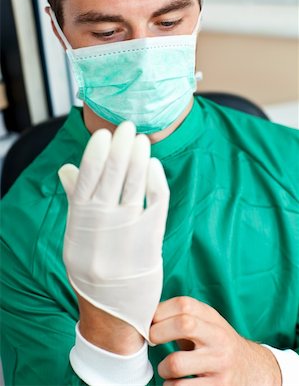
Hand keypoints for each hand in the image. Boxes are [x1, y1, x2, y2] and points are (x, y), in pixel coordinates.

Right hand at [59, 121, 169, 351]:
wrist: (112, 310)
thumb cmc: (93, 267)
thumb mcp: (76, 237)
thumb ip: (75, 201)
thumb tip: (66, 167)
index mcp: (80, 221)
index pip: (86, 177)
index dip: (96, 153)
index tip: (104, 134)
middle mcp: (102, 224)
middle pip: (112, 175)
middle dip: (121, 147)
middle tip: (128, 127)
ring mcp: (127, 232)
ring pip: (134, 184)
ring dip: (139, 158)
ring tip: (142, 139)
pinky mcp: (150, 240)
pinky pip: (156, 202)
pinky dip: (156, 180)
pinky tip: (154, 165)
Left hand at [150, 297, 281, 385]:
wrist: (251, 369)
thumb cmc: (215, 343)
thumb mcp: (206, 323)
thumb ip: (182, 315)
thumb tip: (144, 313)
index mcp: (212, 318)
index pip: (184, 304)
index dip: (160, 312)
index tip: (150, 322)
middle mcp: (218, 338)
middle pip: (183, 324)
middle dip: (158, 333)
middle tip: (151, 340)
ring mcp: (219, 364)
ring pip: (176, 363)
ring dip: (163, 368)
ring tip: (166, 368)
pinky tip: (175, 382)